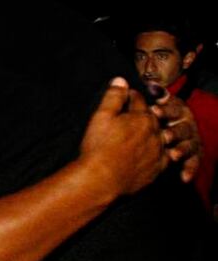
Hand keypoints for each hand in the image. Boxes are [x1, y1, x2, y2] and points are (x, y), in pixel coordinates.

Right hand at [80, 78, 166, 196]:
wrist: (101, 180)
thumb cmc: (98, 147)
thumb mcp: (101, 117)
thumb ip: (113, 97)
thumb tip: (120, 80)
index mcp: (142, 118)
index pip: (138, 100)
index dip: (130, 96)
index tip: (126, 95)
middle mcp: (155, 134)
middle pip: (153, 118)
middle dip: (144, 115)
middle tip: (133, 116)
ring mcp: (158, 153)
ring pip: (161, 138)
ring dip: (153, 135)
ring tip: (142, 136)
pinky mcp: (157, 170)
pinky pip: (163, 158)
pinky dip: (158, 154)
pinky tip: (149, 155)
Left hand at [149, 86, 201, 182]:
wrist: (171, 136)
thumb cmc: (159, 118)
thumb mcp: (155, 106)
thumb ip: (154, 97)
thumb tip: (143, 84)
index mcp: (177, 111)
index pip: (174, 108)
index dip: (165, 109)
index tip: (154, 110)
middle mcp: (186, 125)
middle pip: (183, 127)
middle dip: (175, 131)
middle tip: (165, 136)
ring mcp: (190, 141)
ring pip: (189, 144)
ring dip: (182, 149)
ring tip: (174, 154)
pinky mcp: (192, 156)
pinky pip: (193, 162)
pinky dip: (189, 169)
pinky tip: (184, 177)